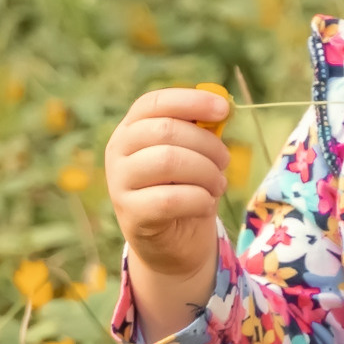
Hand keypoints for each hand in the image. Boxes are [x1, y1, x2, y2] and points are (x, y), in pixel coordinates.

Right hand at [105, 86, 230, 336]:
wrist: (173, 242)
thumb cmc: (185, 188)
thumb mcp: (194, 155)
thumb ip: (202, 131)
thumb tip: (222, 106)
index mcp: (131, 129)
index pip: (154, 102)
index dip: (191, 101)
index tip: (224, 109)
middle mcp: (118, 151)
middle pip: (166, 130)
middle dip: (207, 144)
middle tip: (224, 161)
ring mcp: (119, 183)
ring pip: (168, 161)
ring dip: (206, 172)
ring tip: (218, 184)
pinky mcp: (131, 214)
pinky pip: (171, 199)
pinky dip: (199, 199)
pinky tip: (206, 204)